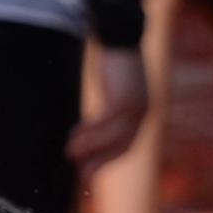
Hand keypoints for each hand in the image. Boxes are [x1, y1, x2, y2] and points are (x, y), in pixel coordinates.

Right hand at [65, 44, 149, 177]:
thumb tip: (87, 132)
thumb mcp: (113, 91)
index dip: (107, 161)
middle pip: (121, 147)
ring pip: (111, 139)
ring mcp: (135, 108)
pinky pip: (104, 125)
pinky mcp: (123, 100)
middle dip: (100, 163)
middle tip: (80, 176)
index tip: (89, 172)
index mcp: (142, 113)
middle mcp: (142, 113)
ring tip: (69, 155)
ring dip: (89, 150)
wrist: (118, 36)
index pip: (126, 146)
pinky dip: (88, 135)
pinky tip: (73, 139)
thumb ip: (108, 111)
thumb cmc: (112, 62)